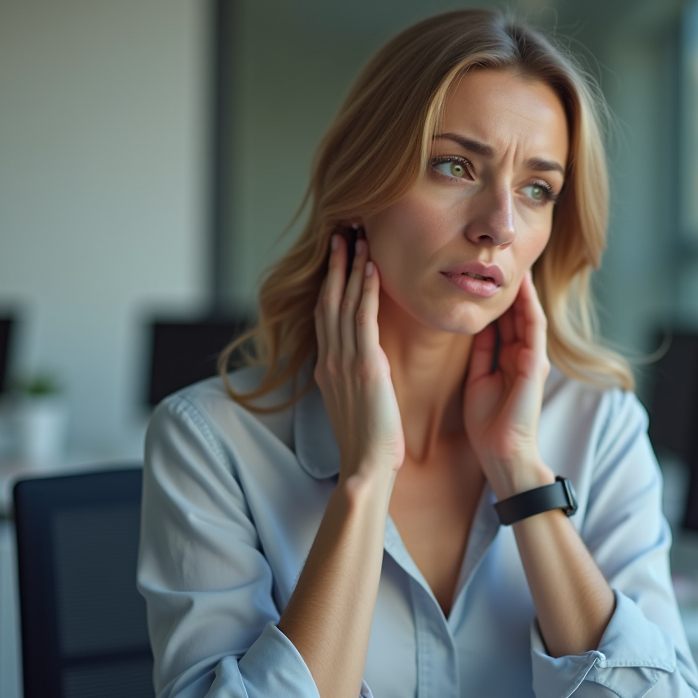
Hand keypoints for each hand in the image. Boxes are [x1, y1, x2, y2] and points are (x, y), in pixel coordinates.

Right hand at [313, 232, 404, 480]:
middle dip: (334, 265)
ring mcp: (343, 360)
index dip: (330, 283)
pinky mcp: (363, 365)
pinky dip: (364, 289)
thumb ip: (353, 379)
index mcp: (327, 367)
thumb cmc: (368, 443)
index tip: (336, 257)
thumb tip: (363, 365)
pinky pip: (362, 318)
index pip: (325, 315)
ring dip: (349, 266)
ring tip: (356, 236)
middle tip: (340, 232)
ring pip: (342, 302)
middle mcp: (330, 358)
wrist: (365, 466)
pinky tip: (371, 267)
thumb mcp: (354, 404)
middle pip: (328, 300)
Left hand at [463, 272, 552, 498]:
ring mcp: (533, 359)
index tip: (483, 273)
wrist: (503, 453)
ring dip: (522, 290)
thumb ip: (481, 354)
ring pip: (528, 315)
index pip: (503, 321)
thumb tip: (477, 327)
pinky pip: (533, 329)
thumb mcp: (478, 380)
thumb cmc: (488, 425)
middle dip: (510, 287)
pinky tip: (524, 287)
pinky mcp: (536, 365)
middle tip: (500, 258)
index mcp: (509, 360)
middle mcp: (524, 356)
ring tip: (515, 263)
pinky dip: (529, 306)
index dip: (495, 298)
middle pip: (516, 313)